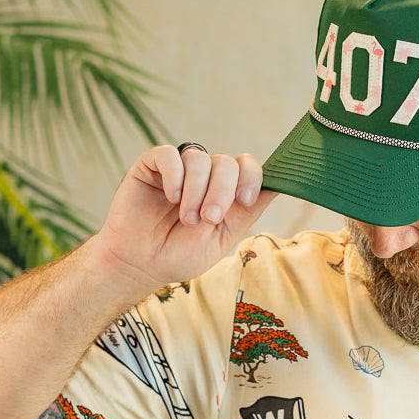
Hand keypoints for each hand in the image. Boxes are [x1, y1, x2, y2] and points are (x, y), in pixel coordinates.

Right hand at [94, 144, 277, 293]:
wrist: (140, 264)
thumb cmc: (179, 255)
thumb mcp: (221, 238)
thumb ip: (245, 212)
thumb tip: (278, 186)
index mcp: (225, 192)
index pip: (248, 166)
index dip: (252, 177)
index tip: (246, 199)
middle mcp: (205, 176)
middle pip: (227, 162)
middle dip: (222, 191)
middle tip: (208, 218)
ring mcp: (179, 169)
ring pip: (200, 158)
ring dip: (197, 190)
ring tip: (186, 218)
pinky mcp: (152, 164)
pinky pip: (170, 154)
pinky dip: (175, 175)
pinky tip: (172, 196)